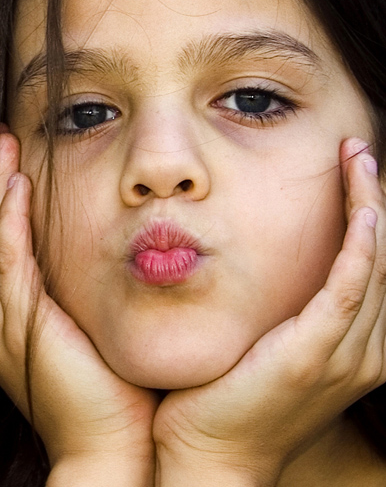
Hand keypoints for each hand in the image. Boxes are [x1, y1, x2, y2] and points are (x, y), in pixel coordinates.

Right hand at [0, 128, 158, 486]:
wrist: (117, 445)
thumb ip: (110, 296)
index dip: (11, 202)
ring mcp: (15, 320)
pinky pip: (13, 265)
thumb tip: (141, 259)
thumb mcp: (109, 332)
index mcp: (33, 314)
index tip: (24, 161)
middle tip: (6, 139)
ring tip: (6, 146)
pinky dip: (11, 225)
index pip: (14, 243)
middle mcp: (14, 313)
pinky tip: (20, 188)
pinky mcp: (27, 327)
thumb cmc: (121, 392)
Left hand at [153, 137, 385, 485]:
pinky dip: (362, 244)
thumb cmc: (230, 397)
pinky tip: (362, 208)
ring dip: (370, 206)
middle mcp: (363, 349)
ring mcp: (346, 354)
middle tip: (358, 153)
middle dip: (374, 199)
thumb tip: (275, 265)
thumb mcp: (269, 347)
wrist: (209, 453)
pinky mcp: (317, 353)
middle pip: (381, 257)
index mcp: (353, 346)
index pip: (371, 267)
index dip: (370, 215)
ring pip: (373, 264)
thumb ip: (289, 312)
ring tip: (357, 160)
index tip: (355, 175)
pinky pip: (350, 287)